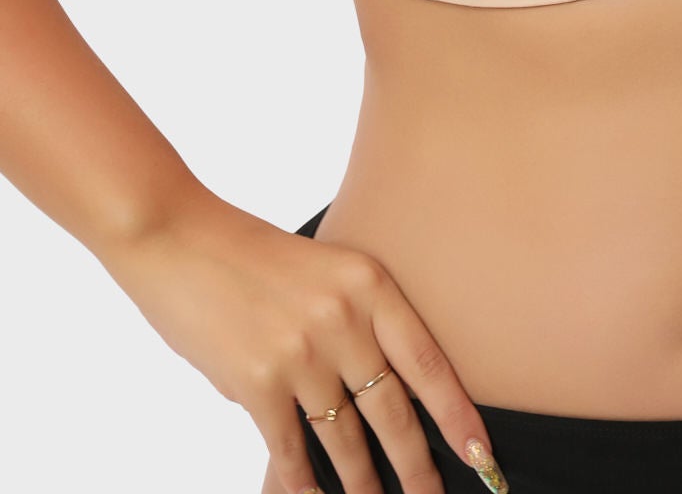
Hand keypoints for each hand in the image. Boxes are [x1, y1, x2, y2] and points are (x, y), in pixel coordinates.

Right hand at [101, 190, 507, 492]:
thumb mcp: (323, 270)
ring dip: (361, 481)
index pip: (428, 361)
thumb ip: (351, 322)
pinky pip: (289, 449)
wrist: (178, 235)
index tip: (481, 453)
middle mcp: (343, 319)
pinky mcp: (257, 383)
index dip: (457, 414)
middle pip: (391, 409)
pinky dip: (300, 483)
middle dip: (415, 464)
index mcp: (369, 284)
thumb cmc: (251, 255)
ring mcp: (301, 354)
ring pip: (343, 438)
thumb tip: (363, 394)